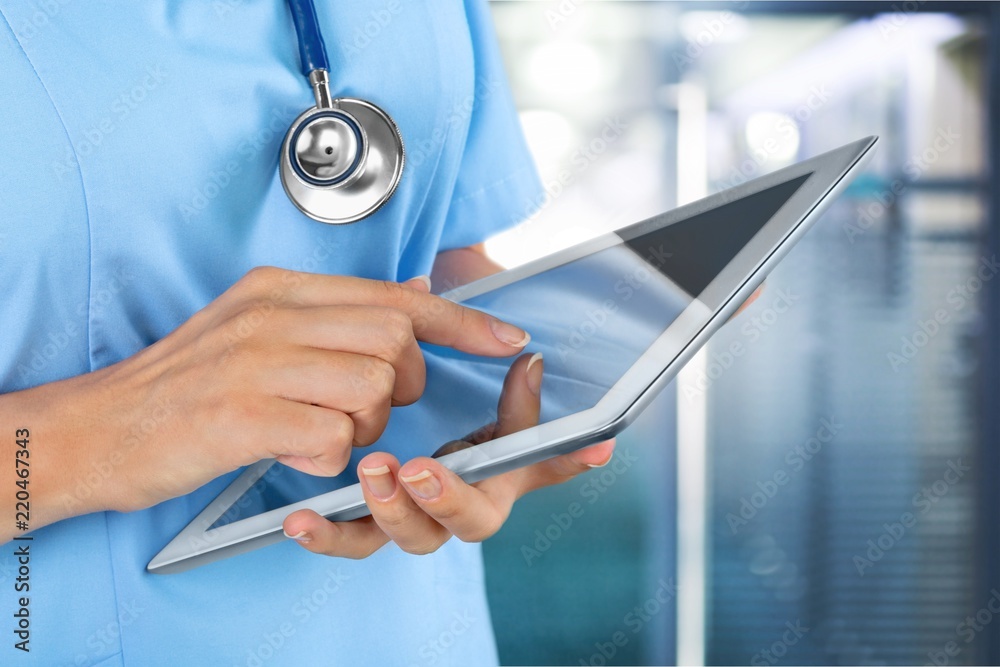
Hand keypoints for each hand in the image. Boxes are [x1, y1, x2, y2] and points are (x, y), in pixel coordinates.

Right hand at [3, 268, 530, 539]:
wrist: (97, 428)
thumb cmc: (186, 385)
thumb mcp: (258, 326)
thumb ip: (336, 312)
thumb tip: (416, 293)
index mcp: (282, 290)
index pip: (398, 295)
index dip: (462, 320)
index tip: (507, 338)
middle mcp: (274, 315)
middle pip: (396, 339)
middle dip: (401, 383)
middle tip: (363, 405)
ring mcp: (257, 362)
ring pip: (373, 388)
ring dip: (362, 427)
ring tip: (316, 431)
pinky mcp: (243, 414)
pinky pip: (333, 439)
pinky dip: (327, 458)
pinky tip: (292, 452)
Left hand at [281, 351, 614, 555]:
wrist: (375, 428)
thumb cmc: (440, 413)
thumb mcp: (468, 391)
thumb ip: (501, 382)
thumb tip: (529, 357)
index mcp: (497, 472)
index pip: (542, 467)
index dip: (570, 460)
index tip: (594, 444)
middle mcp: (460, 504)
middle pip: (469, 520)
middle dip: (448, 496)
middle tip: (421, 466)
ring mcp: (415, 518)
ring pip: (412, 535)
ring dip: (392, 510)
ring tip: (372, 472)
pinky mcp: (367, 526)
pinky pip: (351, 541)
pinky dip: (329, 535)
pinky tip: (302, 519)